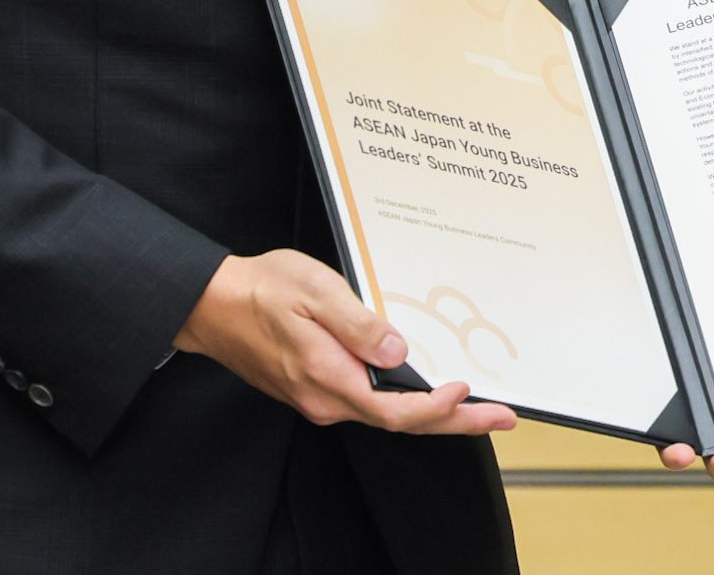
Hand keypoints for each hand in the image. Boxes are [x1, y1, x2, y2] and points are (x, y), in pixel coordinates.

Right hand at [174, 250, 516, 435]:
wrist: (213, 306)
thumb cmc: (262, 291)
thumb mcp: (315, 293)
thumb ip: (359, 325)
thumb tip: (398, 351)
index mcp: (329, 378)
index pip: (396, 411)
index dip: (438, 408)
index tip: (468, 392)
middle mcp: (327, 399)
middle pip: (401, 421)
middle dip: (456, 421)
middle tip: (501, 416)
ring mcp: (322, 397)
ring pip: (388, 414)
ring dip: (435, 412)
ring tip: (477, 405)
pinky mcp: (319, 388)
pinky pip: (371, 403)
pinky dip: (407, 401)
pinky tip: (425, 388)